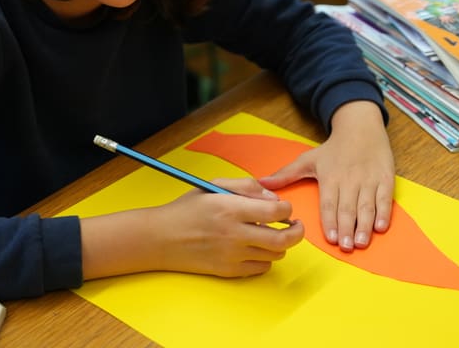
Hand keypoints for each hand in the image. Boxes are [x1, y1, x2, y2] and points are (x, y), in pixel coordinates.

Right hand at [81, 177, 303, 280]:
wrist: (161, 238)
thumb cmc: (187, 209)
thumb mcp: (214, 186)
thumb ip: (247, 186)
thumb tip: (273, 198)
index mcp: (231, 208)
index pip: (276, 211)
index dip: (287, 208)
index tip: (284, 208)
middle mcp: (234, 234)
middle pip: (283, 239)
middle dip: (296, 232)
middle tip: (295, 226)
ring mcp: (232, 255)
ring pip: (275, 254)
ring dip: (280, 244)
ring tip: (271, 234)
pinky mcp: (229, 271)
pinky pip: (261, 268)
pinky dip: (265, 258)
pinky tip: (255, 248)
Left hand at [258, 101, 393, 251]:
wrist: (361, 127)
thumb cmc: (333, 148)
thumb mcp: (308, 159)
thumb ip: (286, 174)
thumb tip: (261, 183)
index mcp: (329, 176)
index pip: (328, 203)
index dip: (329, 221)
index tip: (329, 238)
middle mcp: (349, 179)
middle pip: (347, 207)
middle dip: (346, 228)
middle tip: (346, 247)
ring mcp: (368, 179)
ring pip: (367, 206)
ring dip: (364, 225)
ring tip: (361, 242)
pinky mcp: (385, 179)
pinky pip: (385, 198)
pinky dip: (384, 213)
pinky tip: (381, 227)